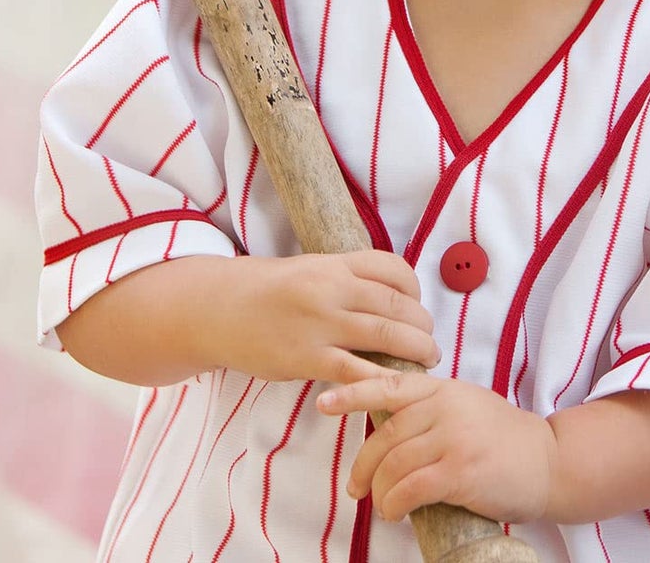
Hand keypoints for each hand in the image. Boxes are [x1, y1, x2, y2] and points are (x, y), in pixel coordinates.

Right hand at [220, 251, 439, 383]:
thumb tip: (389, 294)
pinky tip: (395, 387)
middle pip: (397, 306)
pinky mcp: (307, 359)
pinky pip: (356, 372)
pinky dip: (382, 380)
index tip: (418, 306)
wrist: (219, 308)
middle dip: (422, 326)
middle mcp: (333, 289)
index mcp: (335, 263)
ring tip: (426, 362)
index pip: (394, 269)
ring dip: (415, 352)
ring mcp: (321, 324)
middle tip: (430, 341)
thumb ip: (346, 277)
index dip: (415, 290)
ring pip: (386, 337)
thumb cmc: (267, 289)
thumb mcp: (309, 268)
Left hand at [316, 370, 557, 524]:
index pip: (389, 385)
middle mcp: (445, 407)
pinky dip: (395, 504)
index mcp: (443, 388)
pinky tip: (396, 512)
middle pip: (384, 436)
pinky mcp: (461, 472)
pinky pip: (411, 489)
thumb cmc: (504, 438)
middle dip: (363, 466)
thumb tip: (387, 419)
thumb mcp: (466, 405)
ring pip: (394, 465)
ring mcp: (454, 438)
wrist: (549, 462)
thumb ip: (431, 406)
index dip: (352, 392)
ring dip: (380, 491)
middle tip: (356, 487)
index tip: (323, 403)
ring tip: (382, 505)